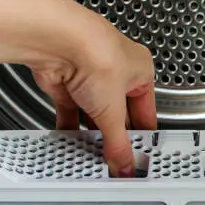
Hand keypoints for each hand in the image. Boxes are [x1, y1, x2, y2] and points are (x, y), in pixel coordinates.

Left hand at [29, 20, 156, 177]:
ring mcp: (89, 76)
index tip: (138, 156)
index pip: (146, 112)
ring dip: (92, 134)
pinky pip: (71, 111)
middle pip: (119, 114)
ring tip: (94, 153)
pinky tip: (73, 141)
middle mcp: (115, 71)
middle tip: (115, 159)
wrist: (57, 41)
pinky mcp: (65, 81)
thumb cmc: (96, 56)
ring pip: (94, 113)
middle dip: (115, 137)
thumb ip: (118, 143)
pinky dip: (71, 127)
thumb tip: (124, 163)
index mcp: (140, 71)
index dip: (141, 136)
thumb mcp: (113, 112)